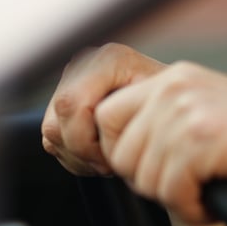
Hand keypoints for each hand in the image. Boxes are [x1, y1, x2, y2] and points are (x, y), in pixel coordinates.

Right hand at [42, 43, 165, 176]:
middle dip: (83, 154)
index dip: (86, 141)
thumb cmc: (173, 106)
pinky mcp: (62, 103)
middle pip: (57, 124)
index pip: (72, 104)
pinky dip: (76, 156)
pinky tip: (101, 154)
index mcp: (109, 60)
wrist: (174, 102)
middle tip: (111, 166)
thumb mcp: (166, 109)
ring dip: (81, 158)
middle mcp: (83, 64)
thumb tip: (114, 147)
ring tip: (111, 159)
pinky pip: (53, 140)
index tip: (112, 160)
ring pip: (52, 135)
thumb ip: (140, 118)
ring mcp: (69, 83)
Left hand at [92, 61, 226, 224]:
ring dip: (176, 197)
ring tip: (213, 188)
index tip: (161, 172)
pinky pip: (169, 191)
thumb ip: (165, 120)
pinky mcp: (203, 138)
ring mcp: (188, 109)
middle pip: (117, 151)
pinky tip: (220, 198)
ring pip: (141, 177)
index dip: (126, 154)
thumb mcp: (209, 118)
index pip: (106, 117)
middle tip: (195, 183)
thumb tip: (103, 145)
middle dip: (150, 178)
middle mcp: (175, 85)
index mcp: (175, 77)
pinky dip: (194, 208)